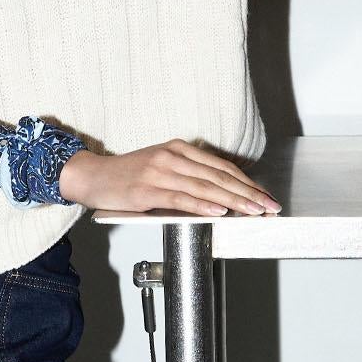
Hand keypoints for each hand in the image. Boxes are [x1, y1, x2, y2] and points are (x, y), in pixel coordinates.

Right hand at [59, 139, 281, 216]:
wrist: (91, 176)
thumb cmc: (127, 176)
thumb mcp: (161, 166)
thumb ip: (188, 174)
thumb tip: (221, 194)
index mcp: (178, 149)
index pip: (221, 167)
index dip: (247, 182)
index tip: (265, 196)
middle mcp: (172, 156)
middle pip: (219, 177)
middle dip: (249, 193)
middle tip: (270, 206)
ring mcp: (159, 172)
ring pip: (205, 188)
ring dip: (234, 202)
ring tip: (254, 212)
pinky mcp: (147, 190)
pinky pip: (181, 198)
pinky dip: (203, 205)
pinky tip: (220, 211)